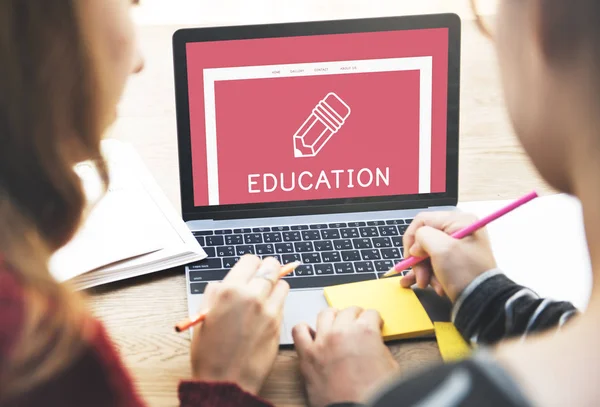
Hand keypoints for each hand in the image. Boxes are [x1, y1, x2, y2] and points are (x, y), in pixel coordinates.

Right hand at [190, 255, 289, 394]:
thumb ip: (215, 293)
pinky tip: (266, 312)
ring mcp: (268, 310)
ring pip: (282, 283)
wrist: (226, 381)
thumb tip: (225, 283)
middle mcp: (252, 296)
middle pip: (271, 267)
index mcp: (229, 291)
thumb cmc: (210, 353)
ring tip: (265, 296)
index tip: (250, 270)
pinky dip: (278, 303)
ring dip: (275, 286)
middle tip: (263, 276)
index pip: (251, 260)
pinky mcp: (279, 324)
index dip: (250, 265)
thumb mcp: (203, 315)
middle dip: (267, 269)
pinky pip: (284, 303)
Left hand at [293, 307, 398, 406]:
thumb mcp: (390, 366)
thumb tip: (373, 343)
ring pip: (325, 314)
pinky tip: (312, 334)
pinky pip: (299, 331)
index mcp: (365, 332)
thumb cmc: (373, 393)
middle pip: (348, 311)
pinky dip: (304, 329)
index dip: (374, 320)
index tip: (373, 323)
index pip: (371, 313)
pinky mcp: (307, 355)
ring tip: (336, 324)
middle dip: (356, 316)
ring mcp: (322, 341)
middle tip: (357, 323)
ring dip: (333, 317)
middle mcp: (342, 332)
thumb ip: (380, 347)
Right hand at [400, 211, 496, 301]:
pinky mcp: (456, 262)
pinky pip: (435, 264)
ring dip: (424, 270)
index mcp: (459, 221)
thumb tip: (416, 246)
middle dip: (418, 260)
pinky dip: (430, 275)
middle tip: (420, 276)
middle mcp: (459, 231)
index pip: (422, 220)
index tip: (410, 256)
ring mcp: (457, 247)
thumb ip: (423, 237)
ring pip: (428, 254)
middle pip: (424, 239)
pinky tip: (430, 285)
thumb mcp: (441, 249)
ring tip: (427, 284)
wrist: (483, 302)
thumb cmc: (465, 273)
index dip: (411, 238)